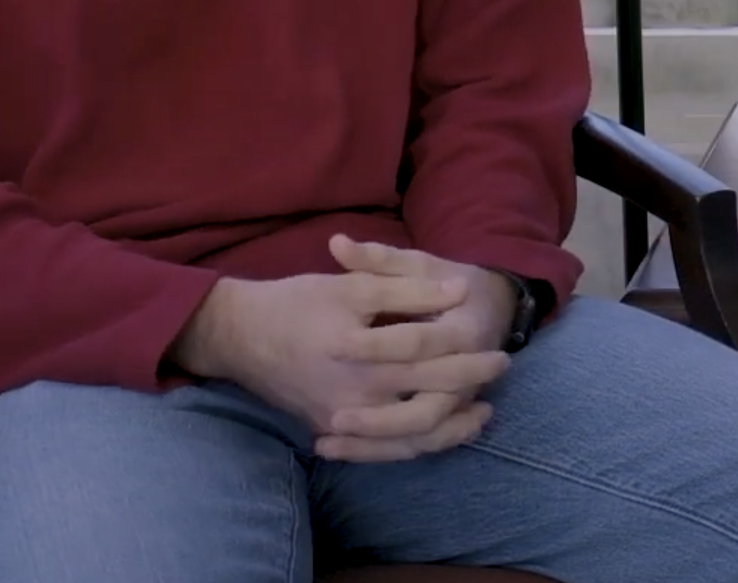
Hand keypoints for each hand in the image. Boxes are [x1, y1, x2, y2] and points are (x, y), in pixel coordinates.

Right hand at [171, 259, 507, 460]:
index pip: (428, 355)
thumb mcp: (352, 285)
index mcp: (362, 353)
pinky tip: (439, 435)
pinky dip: (415, 447)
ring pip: (409, 439)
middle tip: (500, 368)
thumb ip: (406, 288)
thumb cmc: (297, 303)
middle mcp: (355, 394)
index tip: (498, 342)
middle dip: (468, 385)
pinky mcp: (330, 429)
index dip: (467, 350)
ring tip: (482, 414)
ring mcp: (342, 418)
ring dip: (450, 430)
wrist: (238, 335)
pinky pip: (382, 452)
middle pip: (426, 400)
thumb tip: (457, 290)